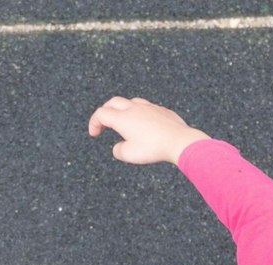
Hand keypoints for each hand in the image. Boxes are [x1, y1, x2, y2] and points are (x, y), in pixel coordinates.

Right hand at [87, 97, 209, 164]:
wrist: (178, 141)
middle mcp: (134, 108)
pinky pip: (147, 108)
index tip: (94, 134)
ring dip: (123, 109)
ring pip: (131, 102)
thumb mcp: (129, 155)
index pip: (101, 114)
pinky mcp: (162, 110)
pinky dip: (140, 114)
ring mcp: (149, 107)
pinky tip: (143, 124)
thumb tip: (119, 147)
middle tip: (103, 123)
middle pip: (113, 102)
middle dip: (105, 111)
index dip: (94, 123)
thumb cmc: (153, 148)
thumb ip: (118, 150)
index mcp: (122, 118)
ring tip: (123, 121)